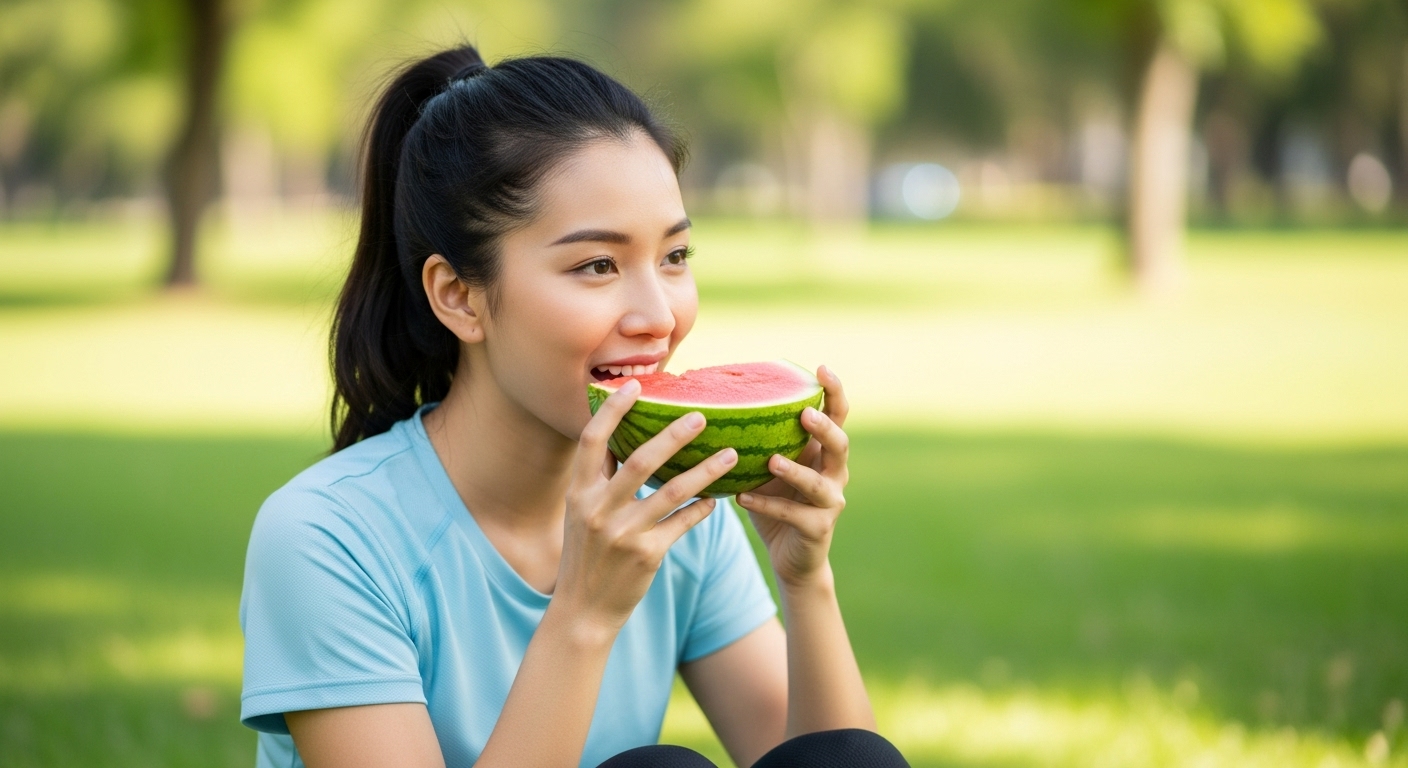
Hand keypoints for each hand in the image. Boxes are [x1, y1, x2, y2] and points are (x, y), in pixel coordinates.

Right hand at [555, 378, 739, 631]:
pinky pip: (682, 523)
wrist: (583, 611)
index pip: (592, 440)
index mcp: (579, 492)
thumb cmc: (586, 555)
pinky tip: (719, 499)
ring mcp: (623, 534)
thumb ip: (599, 478)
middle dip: (674, 436)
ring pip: (671, 492)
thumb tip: (620, 436)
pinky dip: (702, 508)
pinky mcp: (647, 555)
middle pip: (640, 461)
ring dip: (705, 471)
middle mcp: (598, 509)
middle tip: (702, 415)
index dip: (612, 411)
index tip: (636, 386)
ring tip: (732, 455)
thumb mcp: (580, 513)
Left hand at [734, 365, 849, 588]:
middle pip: (841, 445)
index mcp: (824, 453)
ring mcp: (830, 502)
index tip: (821, 369)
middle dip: (824, 428)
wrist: (792, 558)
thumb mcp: (769, 468)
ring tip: (772, 460)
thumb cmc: (777, 503)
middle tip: (805, 414)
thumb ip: (759, 441)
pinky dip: (767, 505)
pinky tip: (742, 498)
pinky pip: (793, 514)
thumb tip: (715, 404)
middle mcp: (835, 474)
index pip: (837, 417)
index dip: (834, 392)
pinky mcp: (818, 528)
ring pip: (819, 483)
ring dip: (795, 471)